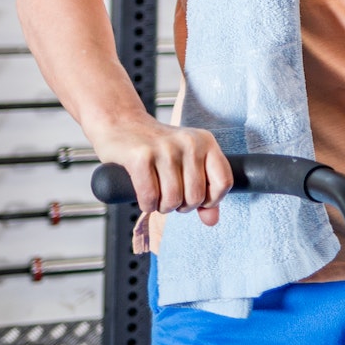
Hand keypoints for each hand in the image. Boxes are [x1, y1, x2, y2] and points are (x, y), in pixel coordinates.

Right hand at [88, 117, 233, 225]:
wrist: (121, 123)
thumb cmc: (156, 148)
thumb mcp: (187, 163)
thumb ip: (204, 192)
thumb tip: (212, 220)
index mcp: (206, 141)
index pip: (223, 182)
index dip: (211, 200)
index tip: (198, 199)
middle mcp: (189, 142)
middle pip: (195, 197)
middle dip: (181, 206)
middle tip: (170, 196)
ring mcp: (165, 148)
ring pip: (172, 200)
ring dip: (162, 207)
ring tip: (157, 195)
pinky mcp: (140, 156)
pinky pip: (150, 197)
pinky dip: (147, 205)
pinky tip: (144, 196)